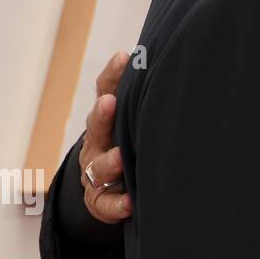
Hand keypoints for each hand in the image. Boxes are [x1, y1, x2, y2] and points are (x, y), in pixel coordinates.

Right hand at [77, 49, 132, 222]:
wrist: (108, 187)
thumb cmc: (127, 141)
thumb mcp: (132, 116)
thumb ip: (144, 91)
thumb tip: (163, 54)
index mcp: (106, 118)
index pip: (105, 91)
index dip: (112, 75)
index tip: (123, 58)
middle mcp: (97, 143)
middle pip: (96, 127)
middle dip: (102, 115)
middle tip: (109, 103)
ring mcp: (96, 173)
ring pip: (98, 167)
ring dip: (109, 161)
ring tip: (120, 158)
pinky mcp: (101, 201)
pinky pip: (106, 204)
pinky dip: (117, 205)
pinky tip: (130, 203)